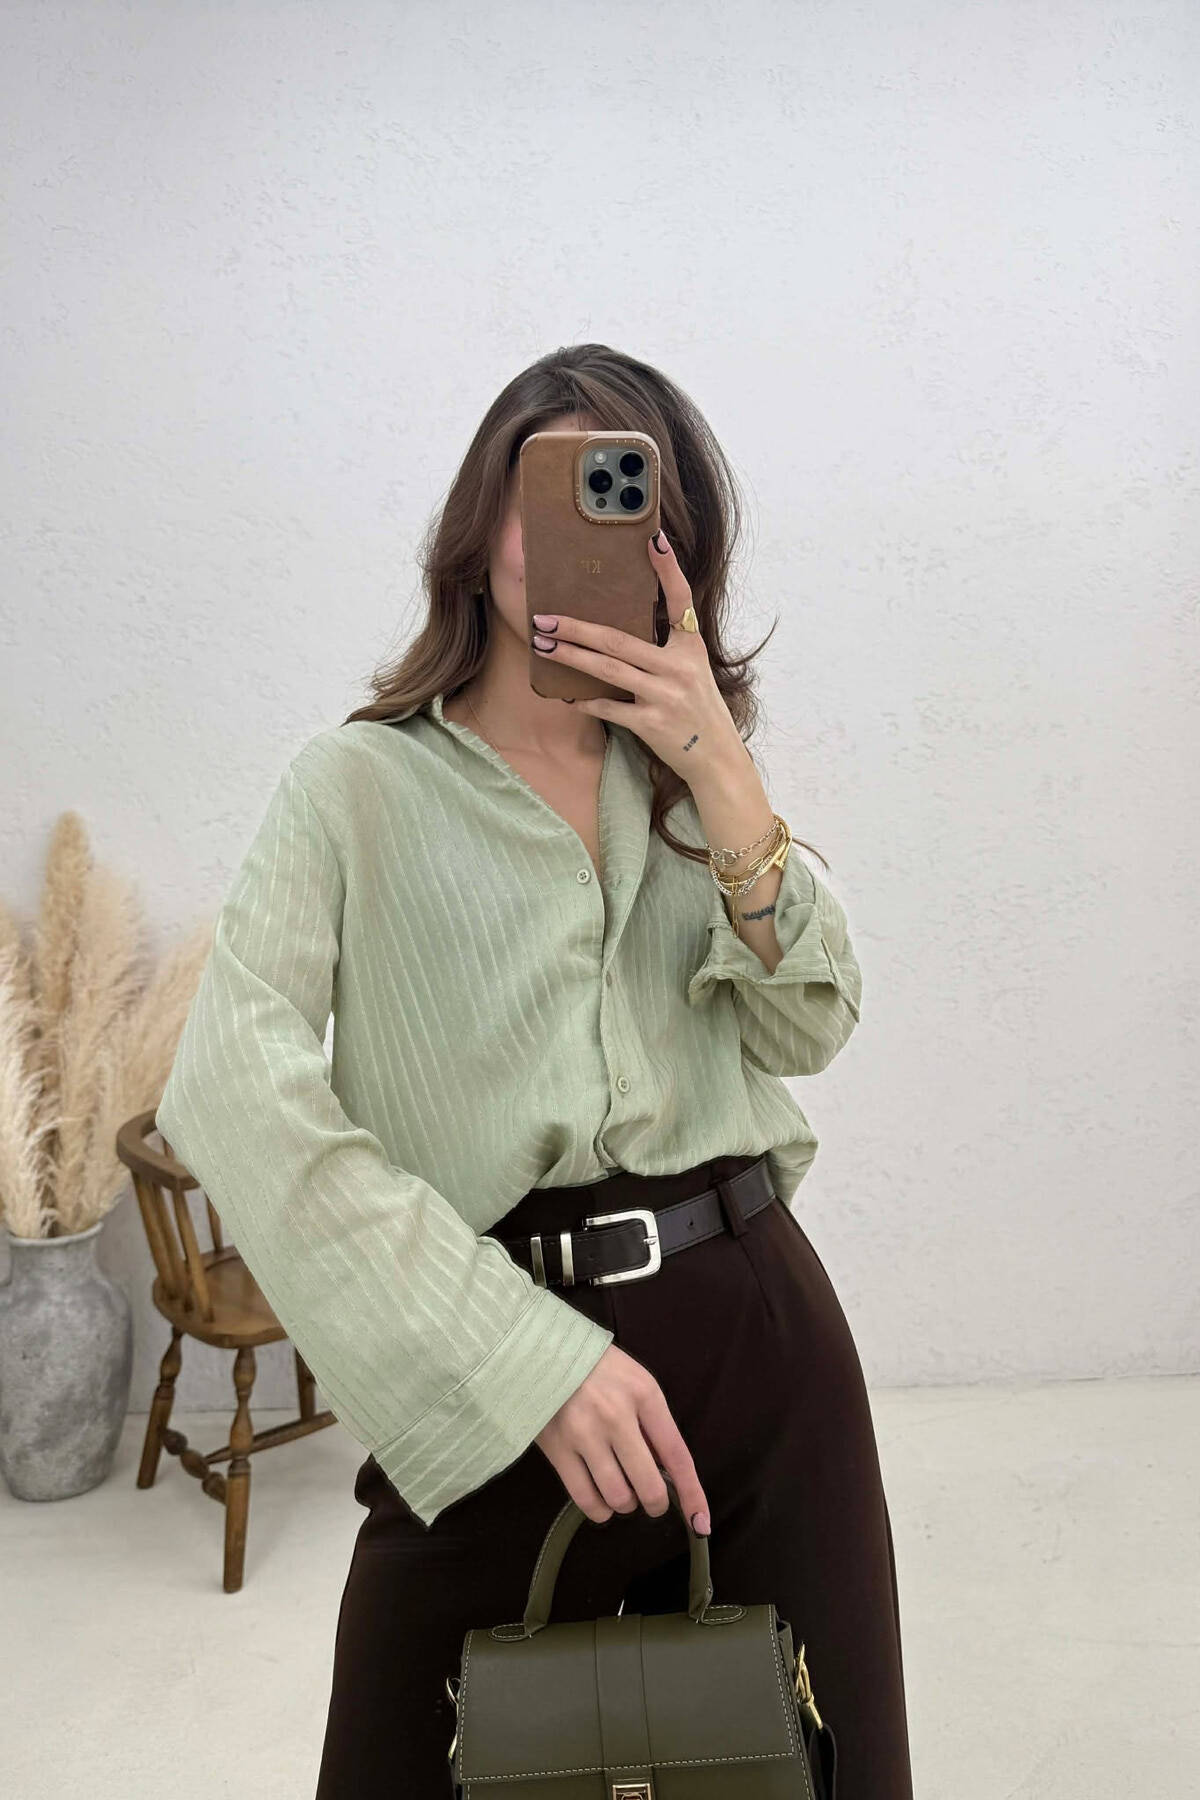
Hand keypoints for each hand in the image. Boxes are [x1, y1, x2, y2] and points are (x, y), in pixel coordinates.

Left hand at [530, 530, 742, 784]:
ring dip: (570, 657)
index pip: (681, 600)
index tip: (653, 539)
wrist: (716, 757)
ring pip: (608, 670)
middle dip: (576, 628)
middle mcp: (679, 667)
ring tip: (542, 646)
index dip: (668, 569)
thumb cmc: (698, 709)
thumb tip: (615, 629)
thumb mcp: (692, 669)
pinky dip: (586, 702)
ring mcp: (665, 696)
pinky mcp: (652, 724)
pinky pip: (610, 708)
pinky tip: (567, 696)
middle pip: (619, 640)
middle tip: (544, 618)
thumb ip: (665, 647)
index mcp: (690, 647)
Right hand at [534, 1342, 711, 1533]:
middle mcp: (616, 1416)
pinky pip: (585, 1498)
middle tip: (652, 1501)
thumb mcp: (636, 1381)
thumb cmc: (597, 1367)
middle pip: (648, 1485)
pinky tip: (602, 1503)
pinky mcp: (557, 1449)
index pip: (676, 1454)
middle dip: (655, 1503)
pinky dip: (599, 1510)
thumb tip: (665, 1470)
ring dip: (625, 1504)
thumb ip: (653, 1422)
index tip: (701, 1521)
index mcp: (643, 1395)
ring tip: (622, 1493)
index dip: (692, 1493)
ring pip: (618, 1496)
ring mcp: (584, 1434)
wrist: (541, 1350)